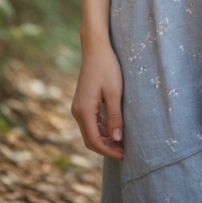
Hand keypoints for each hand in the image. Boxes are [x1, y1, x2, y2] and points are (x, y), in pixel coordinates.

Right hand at [71, 38, 124, 159]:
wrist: (95, 47)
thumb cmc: (107, 67)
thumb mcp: (115, 92)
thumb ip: (115, 116)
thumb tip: (117, 139)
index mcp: (84, 110)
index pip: (94, 140)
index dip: (108, 150)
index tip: (123, 154)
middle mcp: (77, 110)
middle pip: (89, 139)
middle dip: (106, 148)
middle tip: (124, 152)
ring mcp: (78, 106)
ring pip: (89, 131)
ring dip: (103, 140)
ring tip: (121, 143)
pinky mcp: (82, 101)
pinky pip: (89, 122)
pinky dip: (100, 130)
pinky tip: (113, 130)